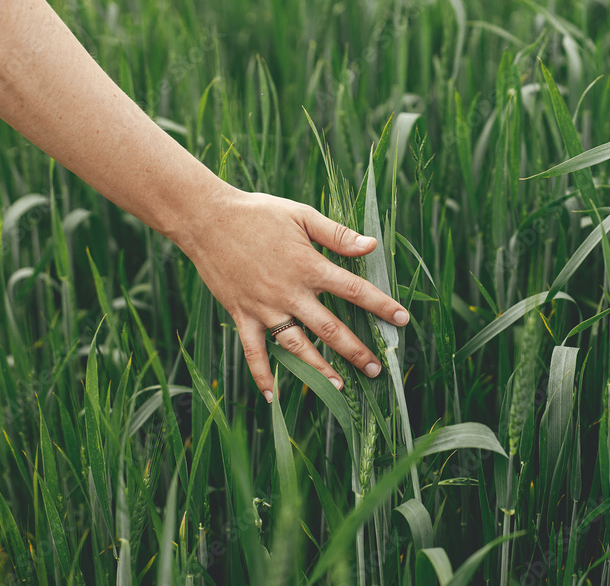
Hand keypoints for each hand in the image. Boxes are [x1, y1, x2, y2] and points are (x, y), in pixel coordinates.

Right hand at [176, 181, 408, 401]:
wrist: (207, 219)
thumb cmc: (257, 213)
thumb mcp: (301, 215)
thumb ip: (337, 234)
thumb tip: (371, 246)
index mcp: (308, 266)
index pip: (354, 290)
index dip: (381, 306)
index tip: (402, 320)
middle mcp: (290, 293)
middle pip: (330, 328)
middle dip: (356, 350)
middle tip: (376, 369)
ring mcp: (265, 308)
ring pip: (297, 346)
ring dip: (320, 368)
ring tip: (340, 386)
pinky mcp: (242, 315)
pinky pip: (254, 352)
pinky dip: (262, 375)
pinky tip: (272, 397)